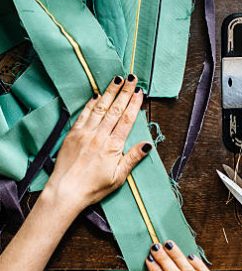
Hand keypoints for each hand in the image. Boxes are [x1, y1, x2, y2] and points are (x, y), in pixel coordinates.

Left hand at [47, 74, 151, 212]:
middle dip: (124, 92)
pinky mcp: (73, 134)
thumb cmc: (93, 188)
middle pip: (114, 109)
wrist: (65, 191)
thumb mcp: (118, 177)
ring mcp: (85, 133)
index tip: (139, 92)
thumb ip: (132, 158)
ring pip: (100, 108)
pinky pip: (84, 114)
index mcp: (112, 146)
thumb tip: (147, 144)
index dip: (134, 104)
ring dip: (109, 92)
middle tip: (132, 79)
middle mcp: (99, 136)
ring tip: (117, 80)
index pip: (126, 120)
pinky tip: (97, 96)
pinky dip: (91, 104)